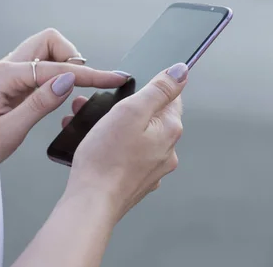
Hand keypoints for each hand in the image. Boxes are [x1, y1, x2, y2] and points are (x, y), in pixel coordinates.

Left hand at [0, 29, 129, 162]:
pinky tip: (57, 93)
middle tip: (84, 82)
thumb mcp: (10, 131)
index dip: (88, 74)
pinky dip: (55, 74)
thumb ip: (39, 104)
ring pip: (45, 51)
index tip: (113, 77)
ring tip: (71, 89)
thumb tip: (68, 80)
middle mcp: (6, 67)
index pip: (56, 69)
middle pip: (49, 41)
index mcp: (4, 76)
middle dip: (72, 57)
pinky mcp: (11, 81)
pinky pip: (39, 66)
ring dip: (63, 63)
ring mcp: (8, 72)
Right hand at [65, 63, 187, 224]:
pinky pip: (126, 155)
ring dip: (114, 127)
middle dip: (124, 108)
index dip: (147, 89)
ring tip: (91, 128)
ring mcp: (151, 169)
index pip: (170, 97)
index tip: (127, 92)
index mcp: (169, 130)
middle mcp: (166, 151)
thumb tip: (181, 71)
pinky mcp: (135, 181)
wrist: (91, 202)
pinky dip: (112, 147)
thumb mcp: (130, 111)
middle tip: (100, 109)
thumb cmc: (106, 159)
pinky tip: (95, 148)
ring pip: (135, 136)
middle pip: (150, 117)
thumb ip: (158, 89)